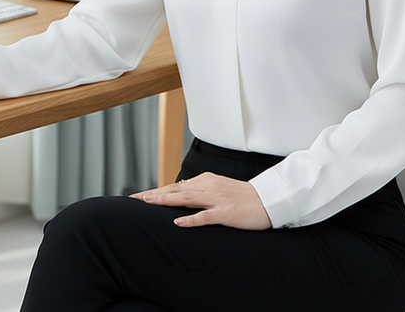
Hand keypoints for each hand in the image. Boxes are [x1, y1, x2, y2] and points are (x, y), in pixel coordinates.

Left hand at [130, 172, 271, 230]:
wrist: (268, 200)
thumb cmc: (244, 197)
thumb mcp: (220, 189)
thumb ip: (202, 192)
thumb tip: (181, 196)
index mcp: (207, 181)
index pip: (176, 186)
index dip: (157, 191)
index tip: (140, 196)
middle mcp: (209, 187)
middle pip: (176, 190)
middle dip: (154, 195)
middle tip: (136, 199)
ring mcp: (217, 199)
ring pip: (186, 199)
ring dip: (166, 201)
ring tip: (148, 203)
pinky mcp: (226, 213)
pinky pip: (205, 216)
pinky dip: (191, 219)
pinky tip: (178, 223)